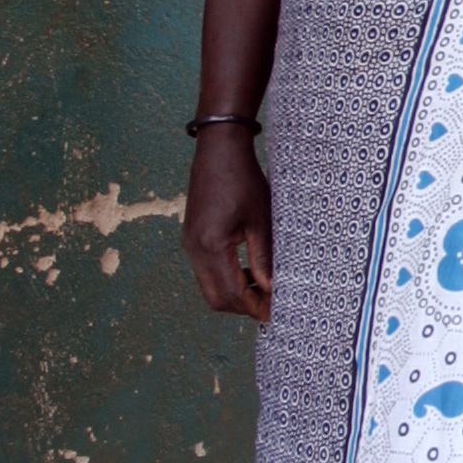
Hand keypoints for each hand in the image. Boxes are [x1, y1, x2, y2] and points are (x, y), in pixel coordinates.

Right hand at [183, 129, 274, 320]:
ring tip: (262, 286)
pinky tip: (247, 270)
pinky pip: (205, 271)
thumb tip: (270, 289)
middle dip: (242, 306)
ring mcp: (189, 244)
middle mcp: (194, 248)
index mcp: (212, 245)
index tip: (274, 313)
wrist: (218, 150)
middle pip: (215, 298)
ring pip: (209, 287)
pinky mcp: (191, 238)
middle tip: (269, 304)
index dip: (253, 308)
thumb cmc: (243, 179)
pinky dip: (225, 279)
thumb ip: (263, 257)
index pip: (231, 293)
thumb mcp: (261, 220)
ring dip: (234, 293)